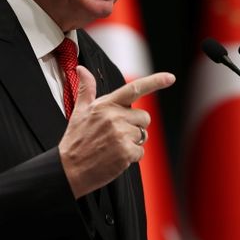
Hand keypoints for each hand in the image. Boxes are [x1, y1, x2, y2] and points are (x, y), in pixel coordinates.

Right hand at [58, 65, 174, 197]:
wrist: (69, 170)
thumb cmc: (75, 141)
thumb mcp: (79, 111)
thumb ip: (86, 89)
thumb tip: (82, 69)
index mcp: (105, 104)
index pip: (134, 88)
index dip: (155, 81)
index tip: (170, 78)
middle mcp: (115, 117)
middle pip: (144, 117)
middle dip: (136, 125)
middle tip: (116, 134)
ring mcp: (121, 135)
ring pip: (143, 135)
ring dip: (132, 142)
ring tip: (113, 146)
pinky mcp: (126, 152)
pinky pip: (141, 152)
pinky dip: (131, 157)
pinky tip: (115, 157)